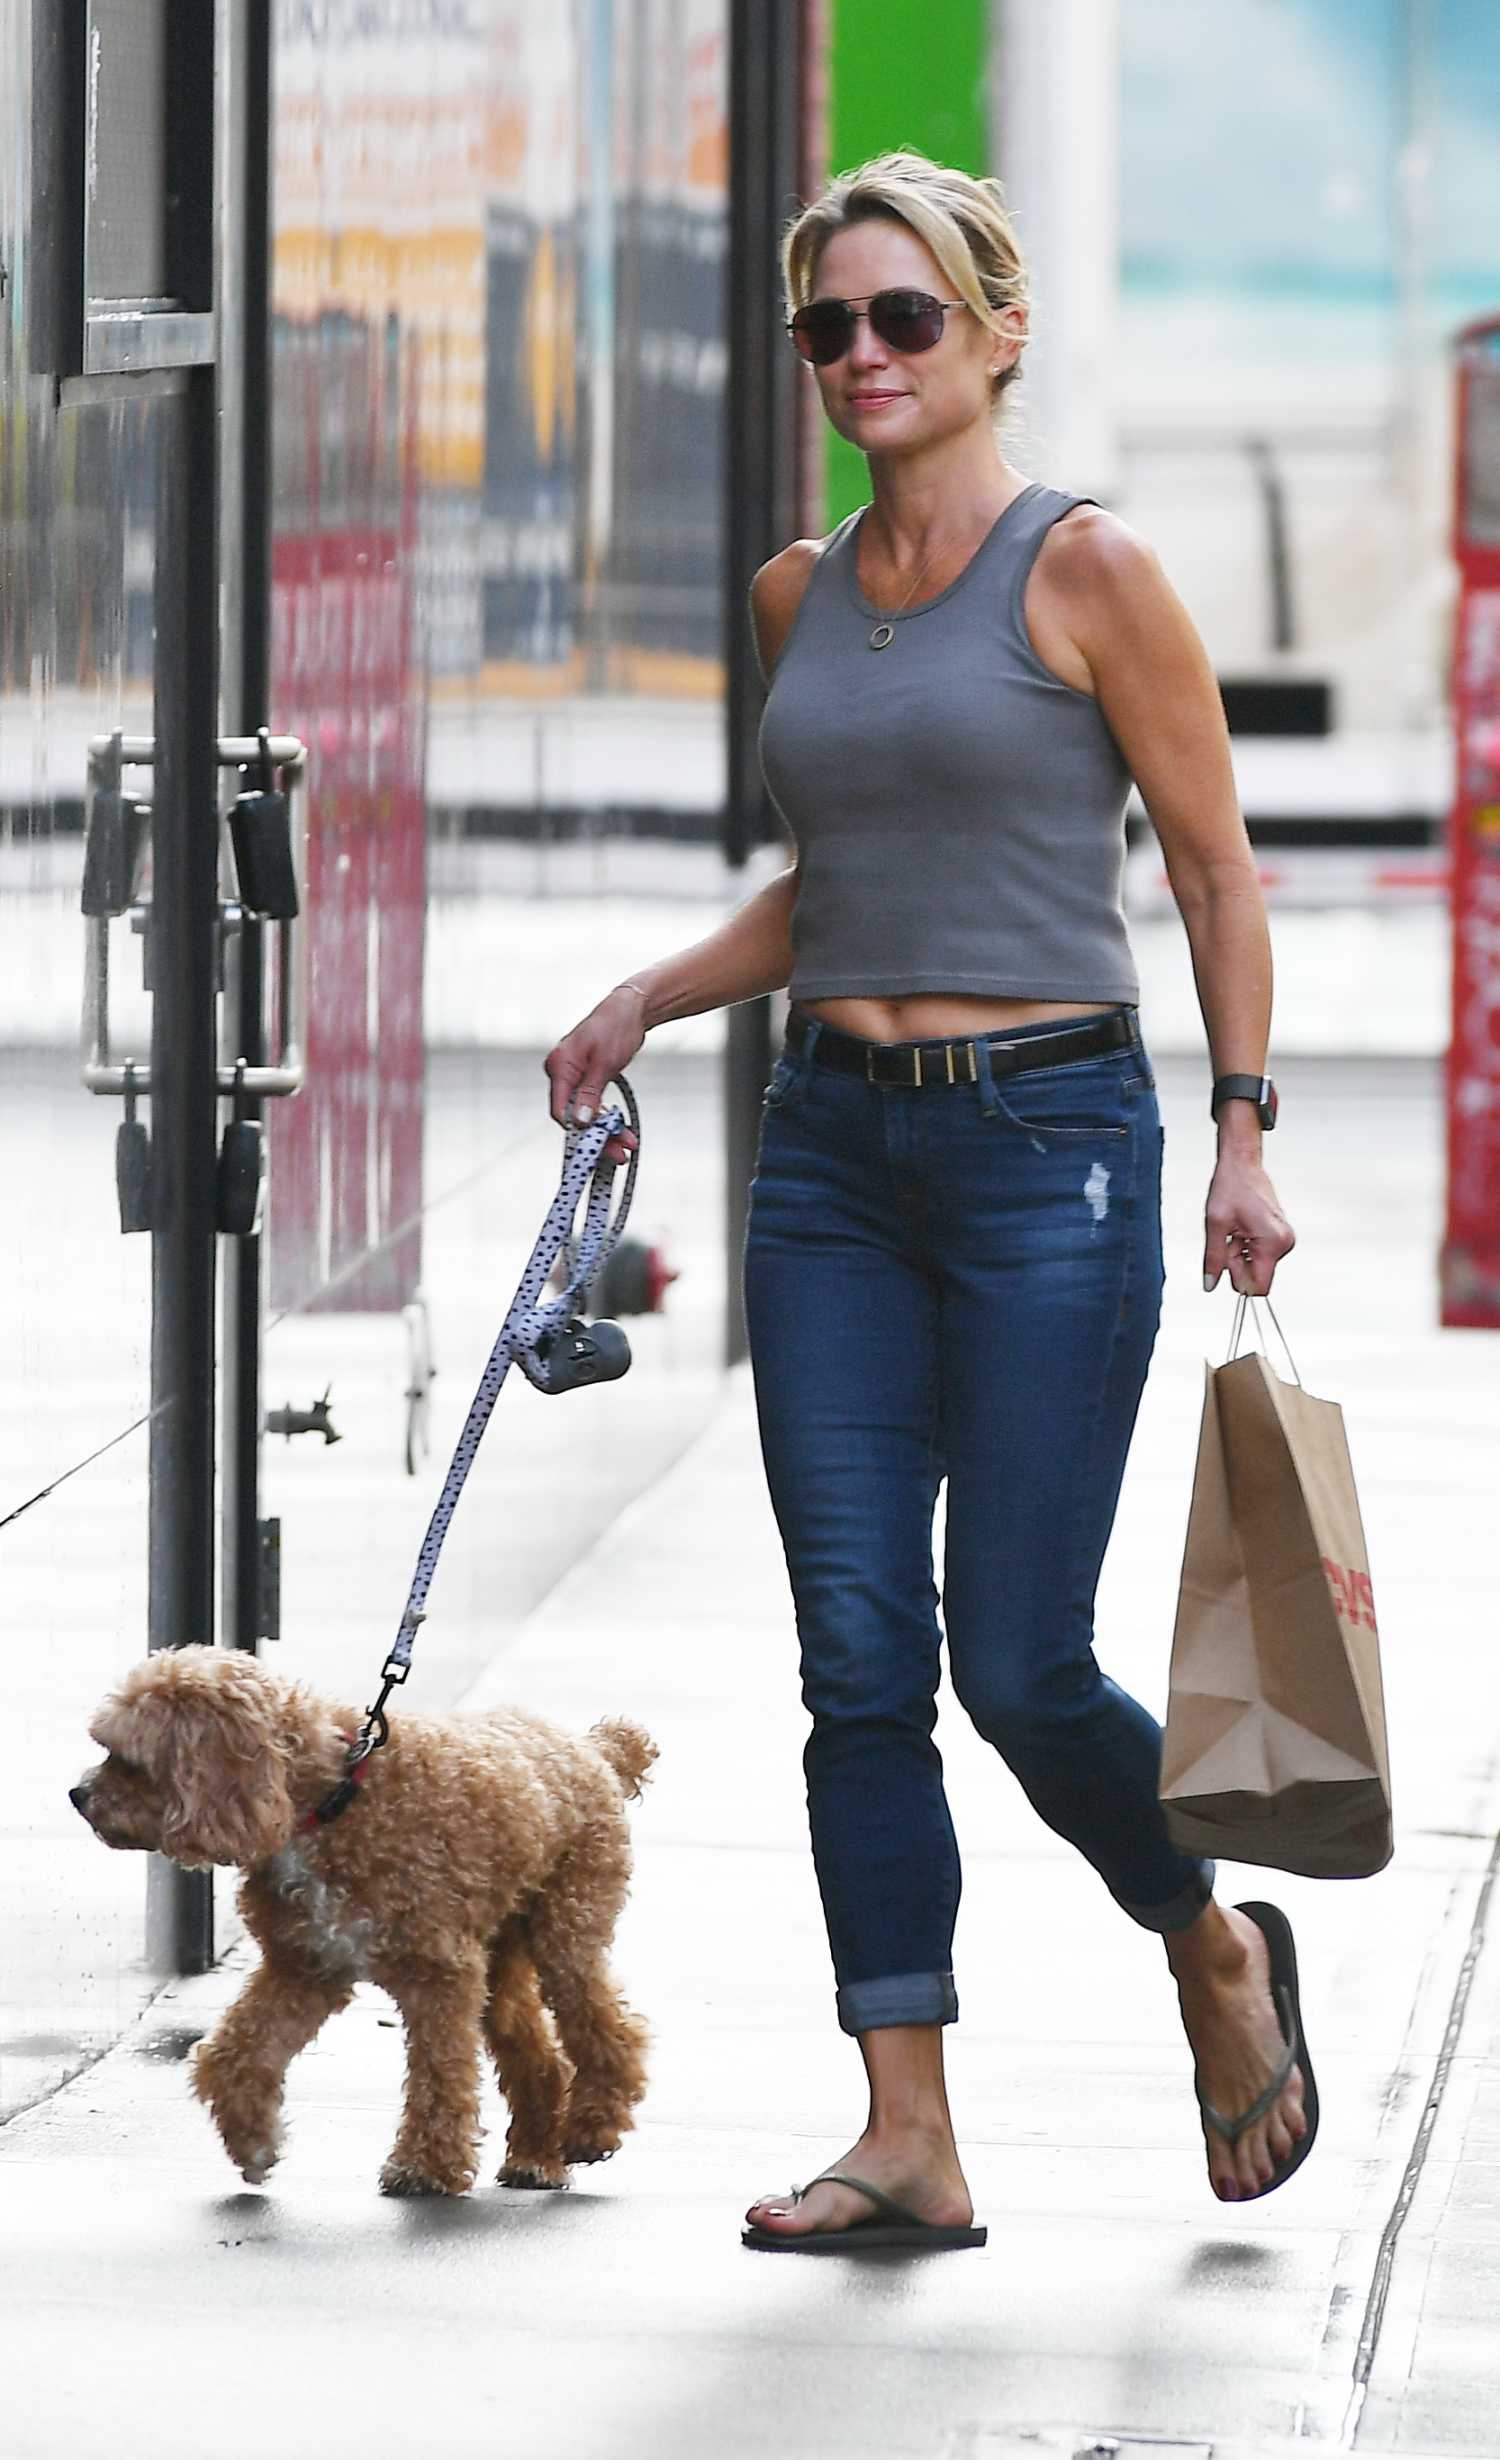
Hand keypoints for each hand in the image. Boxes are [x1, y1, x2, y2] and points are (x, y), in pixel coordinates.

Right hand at [544, 986, 645, 1165]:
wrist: (630, 1010)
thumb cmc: (616, 1027)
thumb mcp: (605, 1062)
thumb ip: (591, 1093)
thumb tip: (581, 1121)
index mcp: (560, 1066)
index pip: (561, 1109)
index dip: (578, 1131)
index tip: (597, 1148)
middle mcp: (561, 1073)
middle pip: (574, 1116)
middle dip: (598, 1136)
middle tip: (620, 1154)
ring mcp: (573, 1077)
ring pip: (585, 1114)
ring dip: (607, 1130)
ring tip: (628, 1144)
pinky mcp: (586, 1080)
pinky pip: (592, 1106)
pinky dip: (607, 1118)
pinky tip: (622, 1130)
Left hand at [1203, 1153, 1294, 1296]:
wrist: (1242, 1165)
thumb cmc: (1231, 1187)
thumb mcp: (1216, 1225)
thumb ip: (1214, 1258)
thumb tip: (1210, 1285)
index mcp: (1272, 1242)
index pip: (1259, 1286)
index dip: (1239, 1279)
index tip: (1227, 1258)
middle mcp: (1284, 1243)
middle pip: (1257, 1276)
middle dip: (1237, 1263)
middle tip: (1228, 1236)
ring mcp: (1284, 1240)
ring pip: (1257, 1265)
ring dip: (1239, 1253)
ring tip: (1234, 1228)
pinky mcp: (1280, 1236)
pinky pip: (1260, 1255)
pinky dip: (1246, 1247)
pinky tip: (1241, 1228)